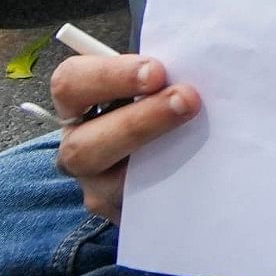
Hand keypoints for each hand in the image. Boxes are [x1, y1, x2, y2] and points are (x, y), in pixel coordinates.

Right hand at [51, 50, 199, 223]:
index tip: (157, 71)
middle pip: (83, 145)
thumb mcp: (151, 81)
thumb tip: (197, 59)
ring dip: (158, 159)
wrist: (169, 155)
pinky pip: (144, 209)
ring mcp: (97, 188)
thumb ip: (161, 73)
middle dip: (138, 122)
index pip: (71, 83)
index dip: (110, 75)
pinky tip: (205, 172)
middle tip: (187, 100)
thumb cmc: (158, 100)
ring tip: (199, 137)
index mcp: (77, 104)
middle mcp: (77, 148)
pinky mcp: (124, 216)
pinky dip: (174, 188)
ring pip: (111, 186)